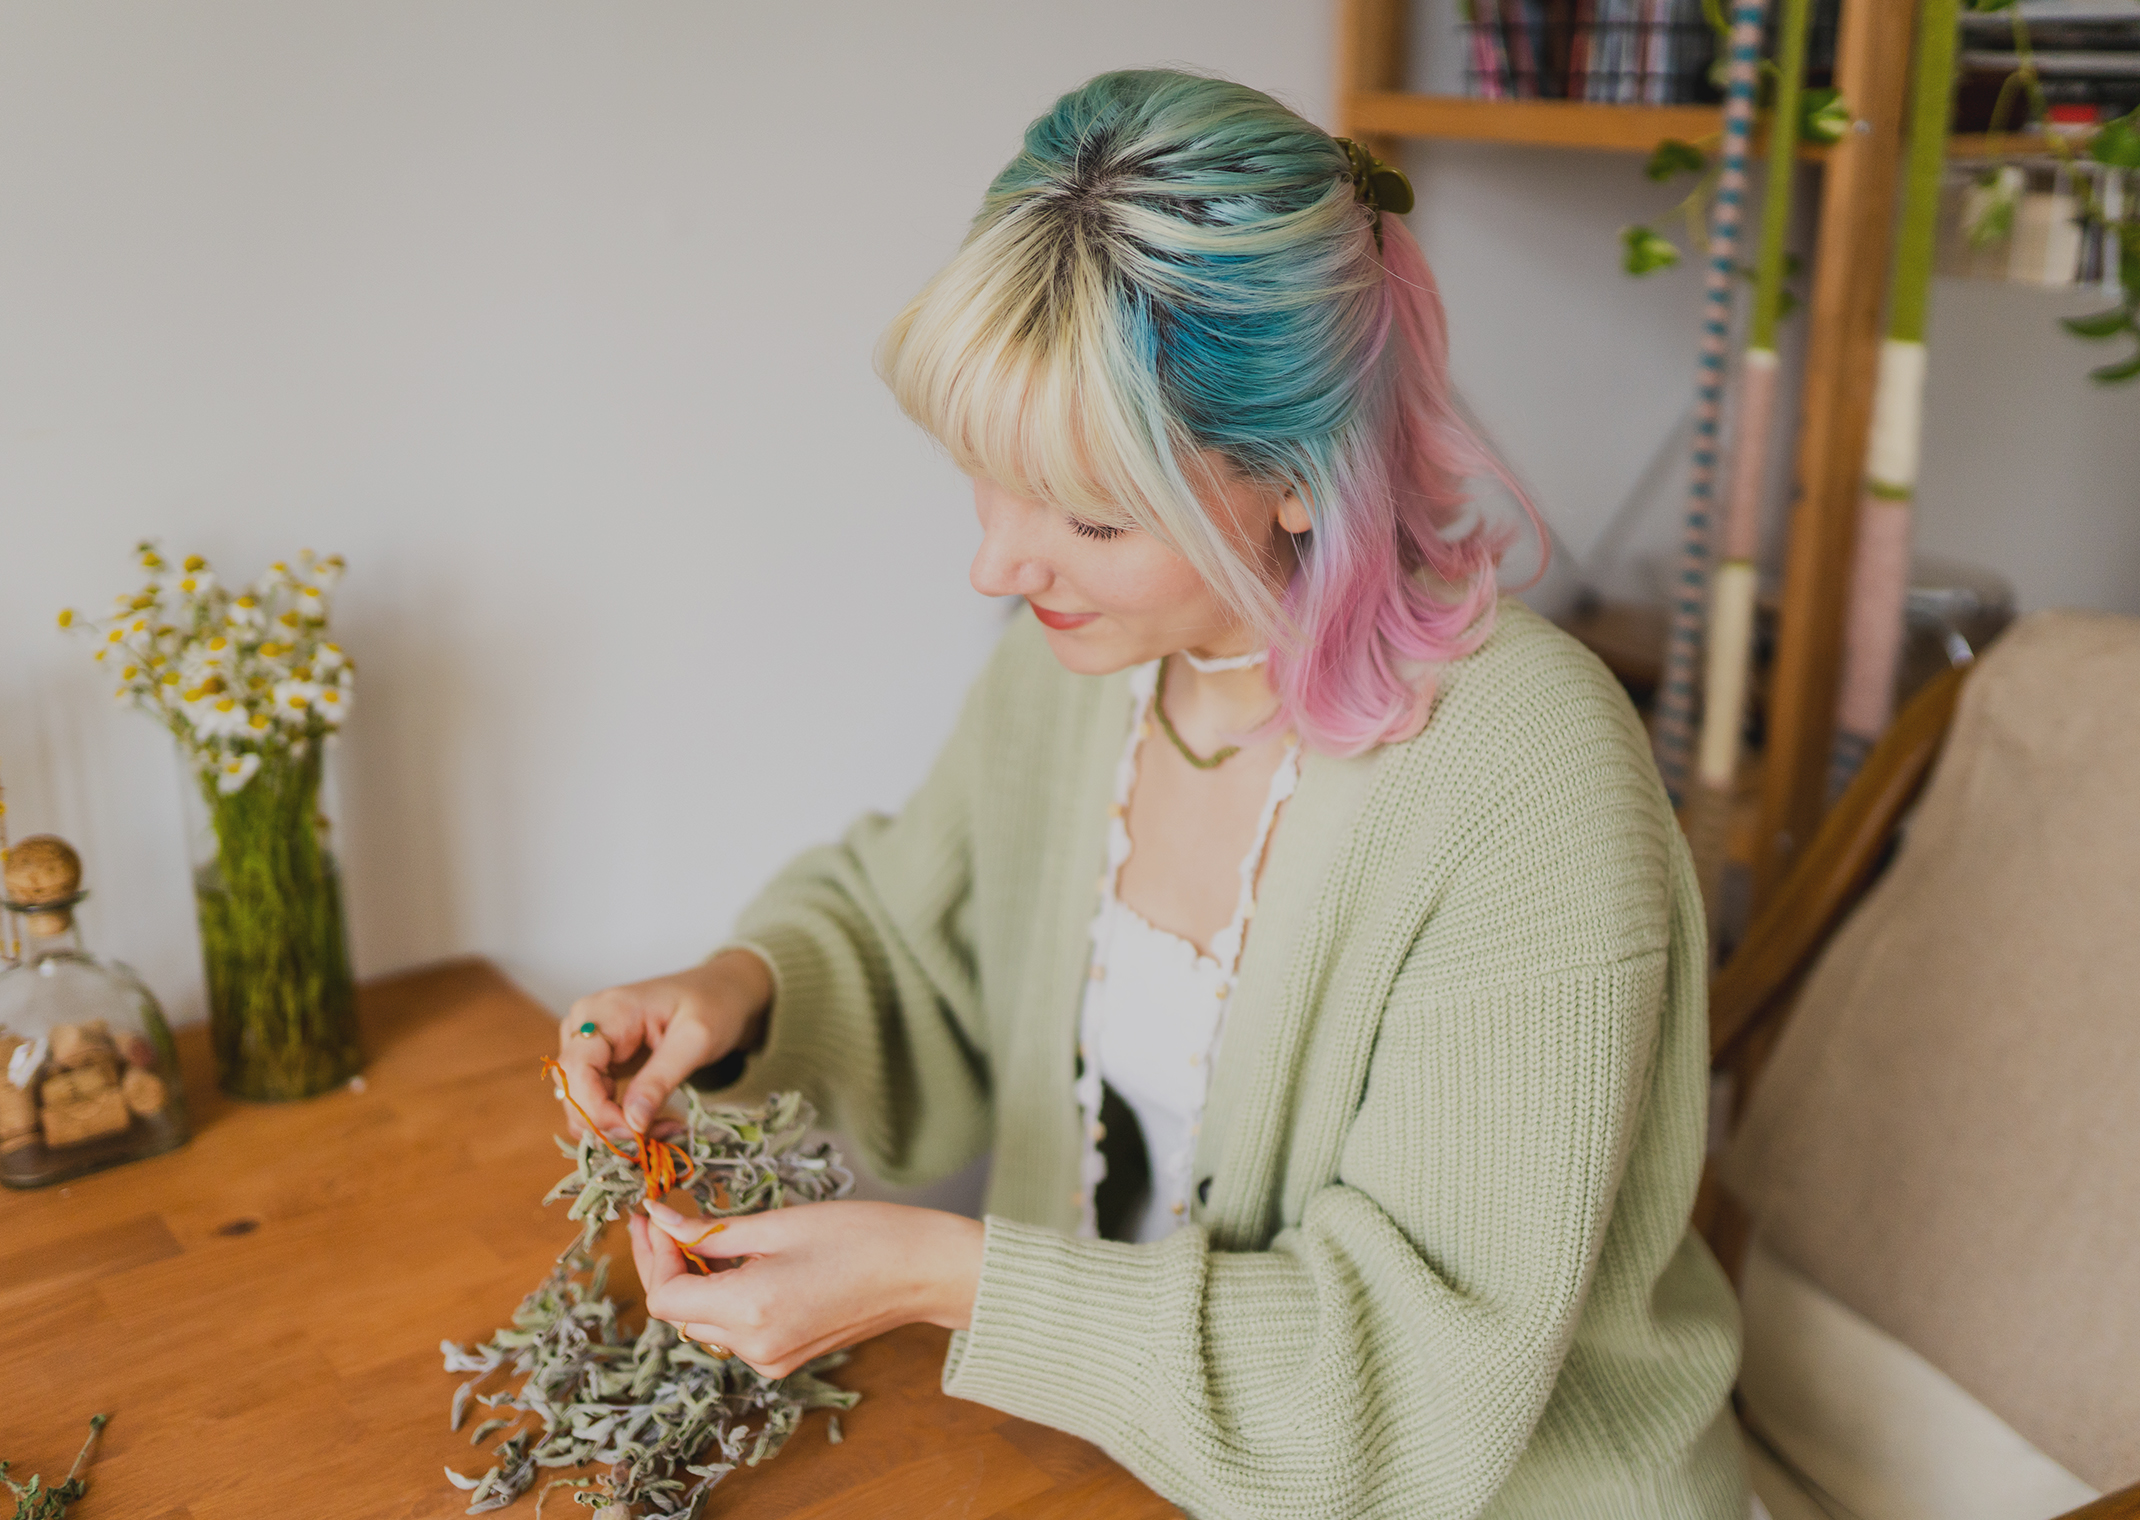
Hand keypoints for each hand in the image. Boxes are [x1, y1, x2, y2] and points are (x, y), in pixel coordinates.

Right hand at [555, 950, 772, 1141]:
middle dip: (608, 1124)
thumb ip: (661, 1079)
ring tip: (663, 1128)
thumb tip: (632, 1124)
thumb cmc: (712, 1005)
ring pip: (578, 1102)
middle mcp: (583, 1026)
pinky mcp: (598, 1063)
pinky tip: (652, 1122)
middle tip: (658, 1136)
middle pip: (572, 1090)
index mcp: (604, 1012)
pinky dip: (617, 1120)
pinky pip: (593, 1101)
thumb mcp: (695, 1039)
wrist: (721, 992)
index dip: (597, 1110)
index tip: (636, 1134)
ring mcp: (587, 1045)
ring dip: (614, 1126)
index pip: (577, 1070)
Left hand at [630, 1199, 984, 1379]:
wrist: (922, 1271)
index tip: (654, 1216)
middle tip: (669, 1217)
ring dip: (697, 1281)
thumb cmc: (860, 1235)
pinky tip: (738, 1262)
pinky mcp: (786, 1358)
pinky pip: (736, 1331)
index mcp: (750, 1310)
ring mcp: (772, 1359)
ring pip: (705, 1323)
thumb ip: (711, 1230)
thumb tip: (659, 1220)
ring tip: (705, 1235)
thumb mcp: (778, 1224)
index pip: (665, 1296)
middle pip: (681, 1313)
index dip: (652, 1255)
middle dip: (669, 1265)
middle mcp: (755, 1347)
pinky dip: (726, 1297)